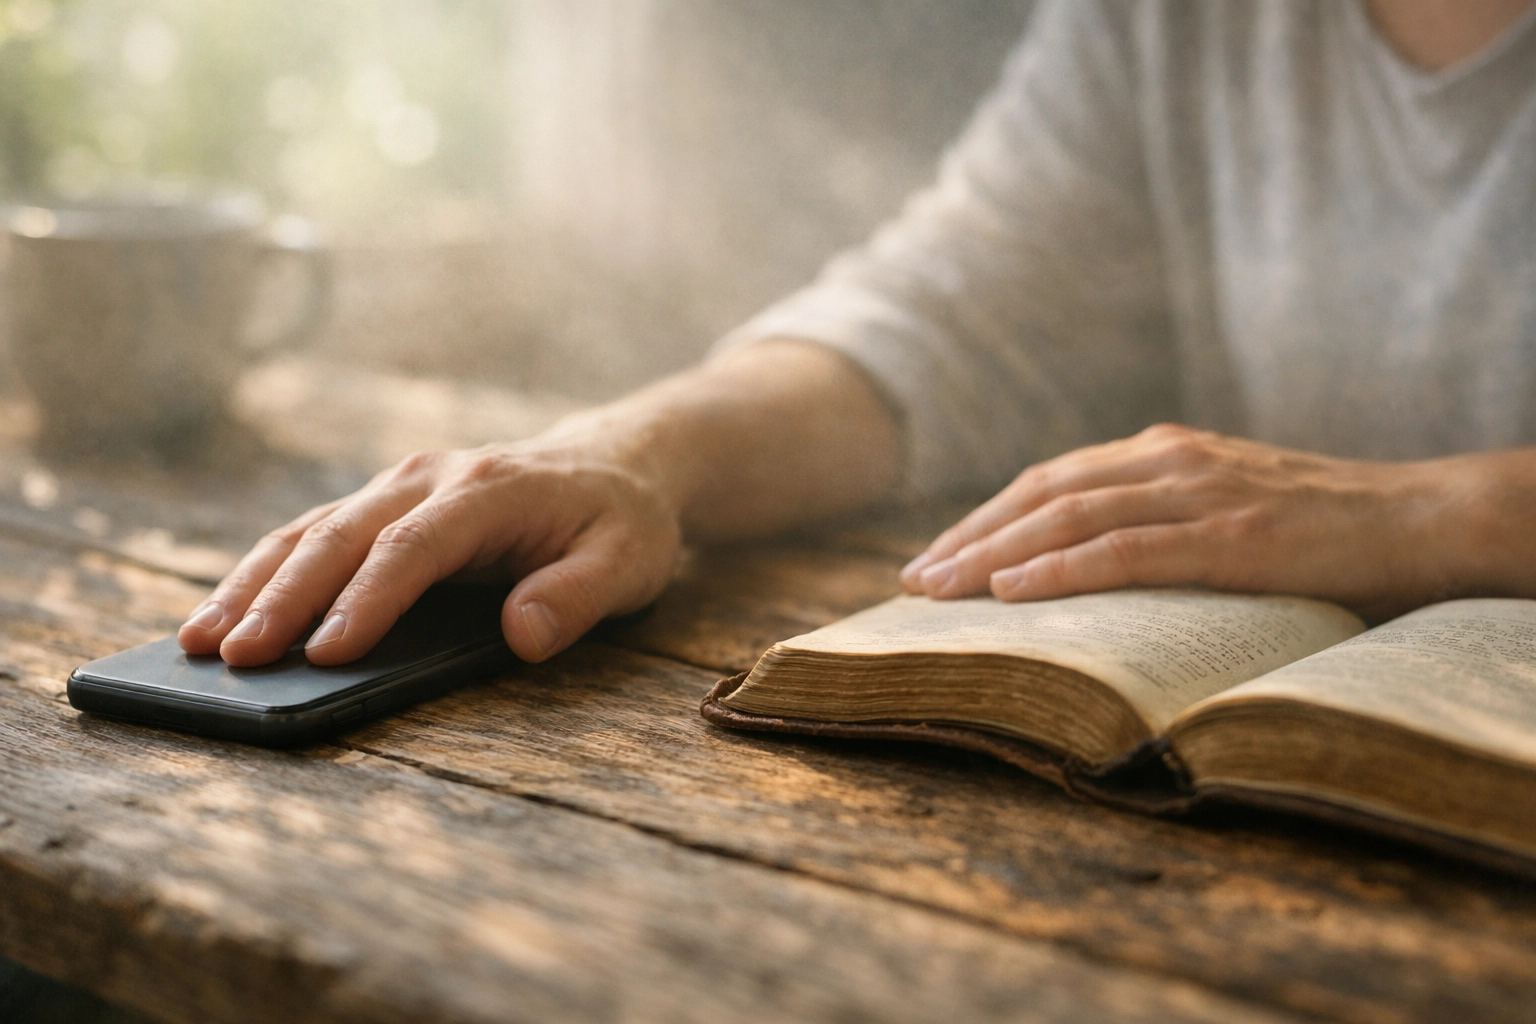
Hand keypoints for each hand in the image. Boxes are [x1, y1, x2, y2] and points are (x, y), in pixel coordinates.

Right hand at [178, 435, 681, 666]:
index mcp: (489, 491)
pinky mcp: (386, 504)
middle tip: (233, 659)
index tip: (324, 654)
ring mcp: (402, 486)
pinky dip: (265, 572)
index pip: (415, 548)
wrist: (617, 462)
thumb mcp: (628, 562)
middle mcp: (432, 479)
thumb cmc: (622, 522)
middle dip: (282, 598)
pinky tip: (227, 613)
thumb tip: (523, 635)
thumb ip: (578, 596)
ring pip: (310, 531)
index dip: (367, 601)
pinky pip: (314, 534)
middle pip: (341, 535)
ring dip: (252, 583)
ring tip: (199, 642)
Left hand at [899, 424, 1463, 619]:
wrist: (1420, 520)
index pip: (1049, 482)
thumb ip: (1162, 521)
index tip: (935, 557)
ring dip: (993, 554)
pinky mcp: (1230, 537)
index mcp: (1162, 454)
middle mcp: (1167, 461)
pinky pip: (1126, 552)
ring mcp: (1198, 494)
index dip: (984, 518)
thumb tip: (1093, 563)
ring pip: (1068, 516)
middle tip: (912, 580)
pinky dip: (1061, 569)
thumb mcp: (1225, 508)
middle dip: (968, 536)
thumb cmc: (1321, 527)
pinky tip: (1011, 593)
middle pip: (1040, 493)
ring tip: (938, 590)